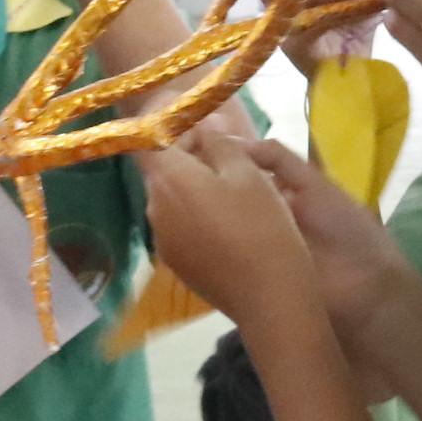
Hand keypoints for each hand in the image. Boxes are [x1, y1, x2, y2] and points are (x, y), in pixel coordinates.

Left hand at [145, 128, 317, 329]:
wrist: (268, 296)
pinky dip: (197, 214)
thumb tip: (203, 124)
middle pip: (163, 169)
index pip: (153, 138)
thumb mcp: (247, 173)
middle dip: (190, 156)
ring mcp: (162, 238)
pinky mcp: (175, 261)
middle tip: (230, 156)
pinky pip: (180, 224)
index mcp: (167, 178)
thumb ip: (219, 142)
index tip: (208, 128)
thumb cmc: (261, 225)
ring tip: (235, 190)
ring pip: (172, 197)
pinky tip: (229, 222)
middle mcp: (154, 207)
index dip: (176, 127)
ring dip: (195, 186)